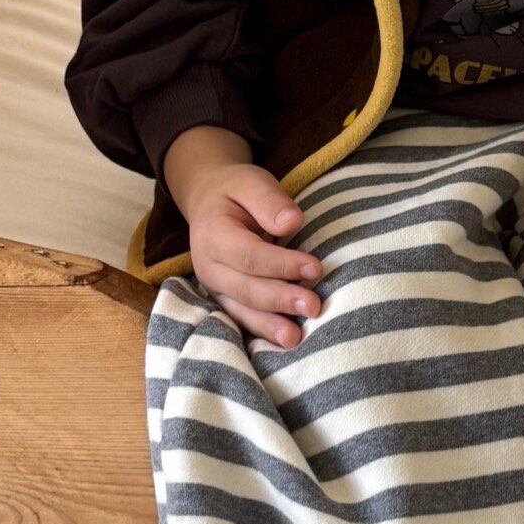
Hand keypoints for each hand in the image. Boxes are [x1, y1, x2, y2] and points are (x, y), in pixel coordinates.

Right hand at [163, 126, 321, 347]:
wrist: (209, 201)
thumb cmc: (236, 191)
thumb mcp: (251, 182)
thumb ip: (269, 201)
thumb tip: (292, 222)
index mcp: (212, 233)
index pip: (249, 255)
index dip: (282, 265)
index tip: (315, 268)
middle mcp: (208, 265)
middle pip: (245, 288)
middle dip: (281, 299)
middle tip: (314, 306)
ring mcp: (213, 286)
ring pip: (241, 310)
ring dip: (269, 325)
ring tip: (296, 338)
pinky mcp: (223, 298)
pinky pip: (241, 319)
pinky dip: (261, 331)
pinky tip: (283, 341)